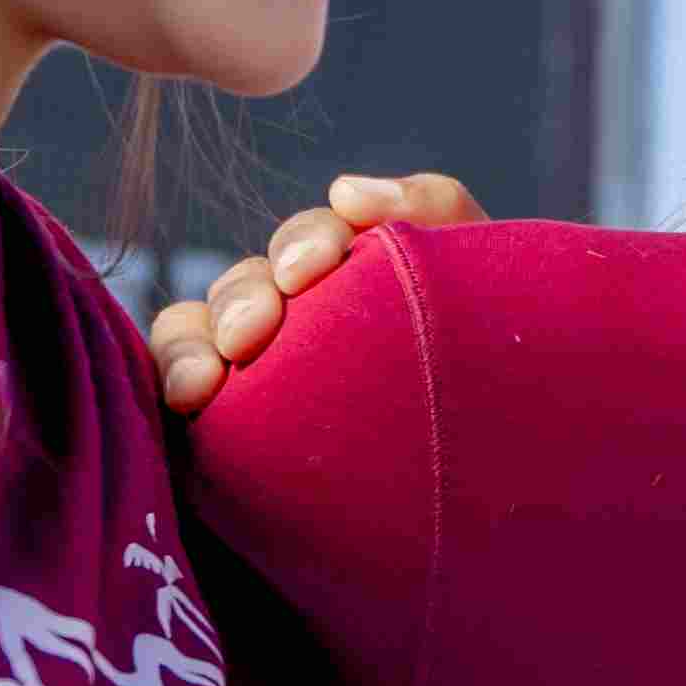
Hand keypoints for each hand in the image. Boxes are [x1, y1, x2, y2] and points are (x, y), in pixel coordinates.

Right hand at [142, 171, 474, 415]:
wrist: (515, 496)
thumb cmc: (503, 383)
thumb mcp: (487, 288)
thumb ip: (436, 211)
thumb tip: (343, 189)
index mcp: (355, 286)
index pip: (310, 247)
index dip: (306, 246)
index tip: (312, 271)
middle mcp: (298, 327)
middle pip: (245, 288)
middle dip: (243, 300)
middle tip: (251, 334)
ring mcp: (257, 383)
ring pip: (195, 334)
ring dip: (191, 344)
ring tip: (201, 382)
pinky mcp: (226, 441)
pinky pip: (174, 394)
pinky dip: (170, 377)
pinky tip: (183, 402)